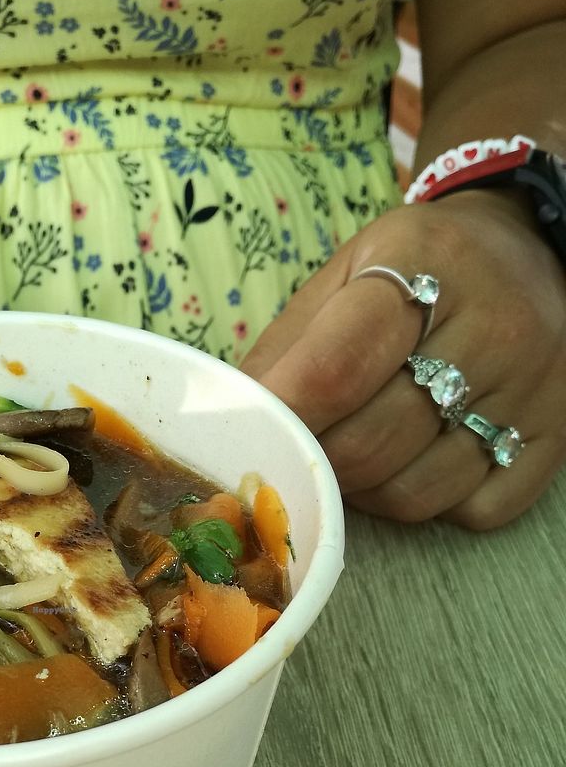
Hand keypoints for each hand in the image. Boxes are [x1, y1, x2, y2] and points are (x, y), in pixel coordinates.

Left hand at [242, 191, 565, 527]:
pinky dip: (430, 506)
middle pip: (368, 446)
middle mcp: (494, 328)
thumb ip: (286, 350)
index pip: (335, 369)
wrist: (530, 253)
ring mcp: (532, 390)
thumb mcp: (344, 275)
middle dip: (316, 461)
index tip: (250, 436)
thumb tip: (233, 424)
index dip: (281, 418)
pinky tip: (416, 463)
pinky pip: (472, 513)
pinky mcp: (557, 439)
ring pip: (414, 494)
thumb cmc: (415, 271)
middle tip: (304, 446)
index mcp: (425, 268)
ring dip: (365, 491)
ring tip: (358, 453)